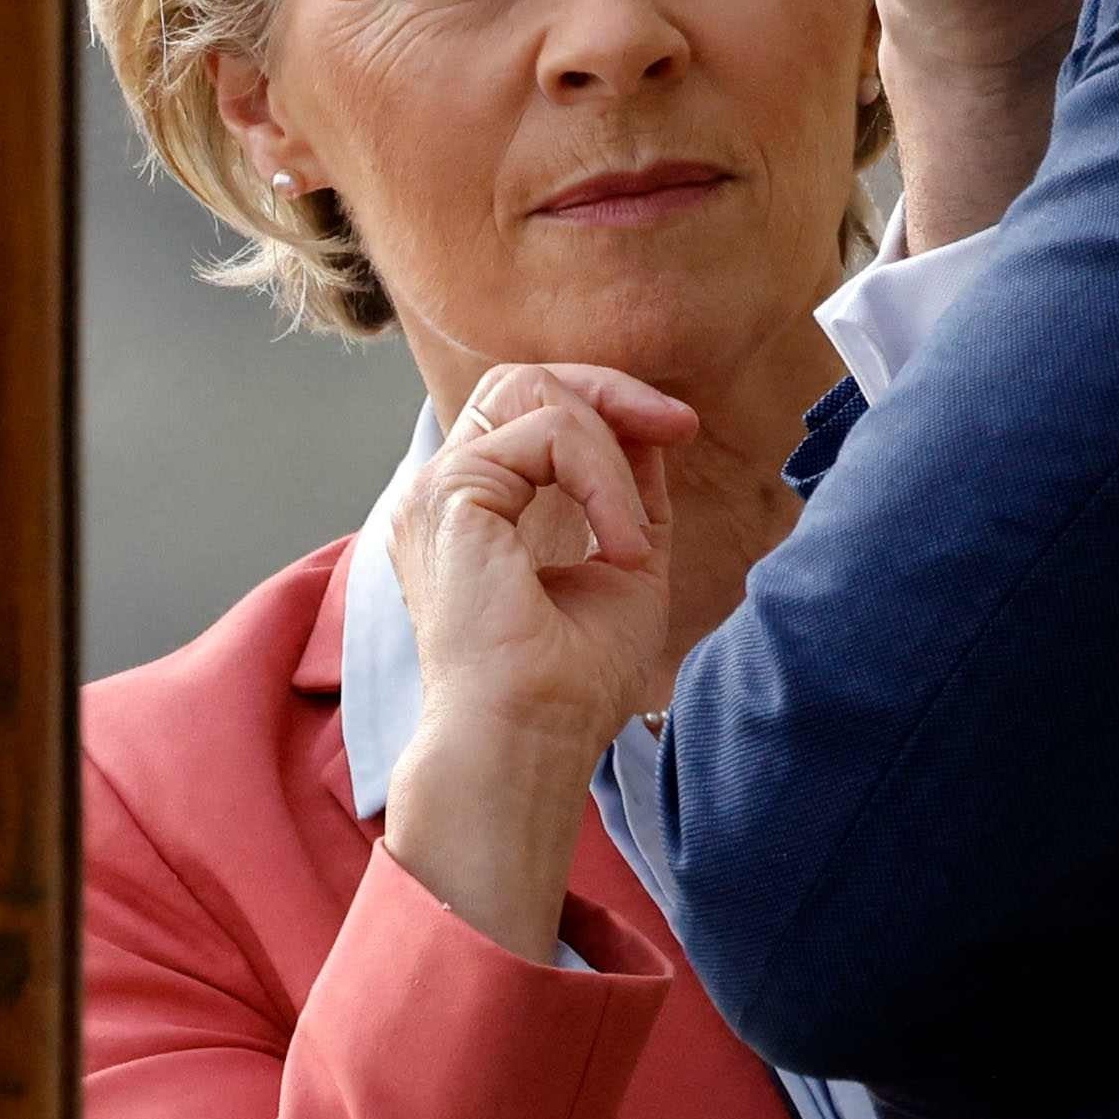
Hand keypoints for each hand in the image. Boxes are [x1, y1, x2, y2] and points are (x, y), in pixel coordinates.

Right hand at [373, 361, 699, 952]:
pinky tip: (621, 548)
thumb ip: (627, 492)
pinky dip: (603, 479)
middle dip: (608, 390)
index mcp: (474, 508)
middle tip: (674, 427)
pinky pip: (548, 434)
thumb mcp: (622, 561)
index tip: (678, 429)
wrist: (533, 741)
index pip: (529, 405)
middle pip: (522, 378)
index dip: (607, 400)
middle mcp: (445, 491)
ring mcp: (439, 488)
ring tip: (633, 535)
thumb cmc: (571, 683)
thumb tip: (652, 426)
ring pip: (535, 393)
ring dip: (610, 445)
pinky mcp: (451, 493)